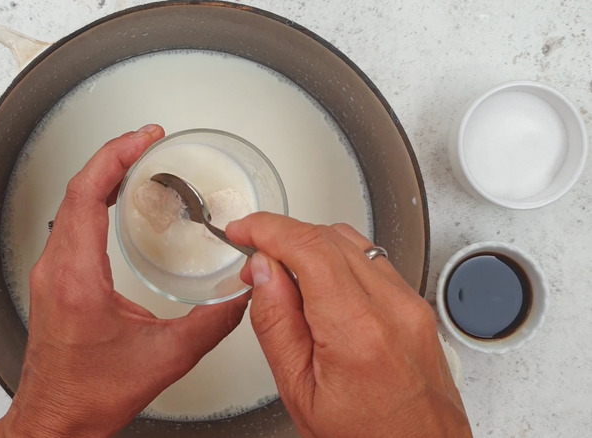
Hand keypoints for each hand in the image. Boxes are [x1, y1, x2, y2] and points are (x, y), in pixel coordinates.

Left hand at [0, 124, 248, 437]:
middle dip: (113, 156)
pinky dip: (92, 200)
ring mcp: (49, 274)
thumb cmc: (88, 395)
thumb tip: (239, 297)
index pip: (86, 195)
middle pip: (76, 190)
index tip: (143, 139)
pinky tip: (113, 202)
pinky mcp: (52, 281)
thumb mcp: (163, 359)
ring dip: (101, 176)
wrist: (55, 419)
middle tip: (146, 141)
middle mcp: (56, 270)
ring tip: (134, 162)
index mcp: (77, 279)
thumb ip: (210, 325)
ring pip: (69, 204)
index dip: (115, 157)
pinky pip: (68, 223)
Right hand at [226, 214, 471, 437]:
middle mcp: (392, 308)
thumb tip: (263, 272)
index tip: (243, 230)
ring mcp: (410, 304)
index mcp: (357, 331)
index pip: (309, 248)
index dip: (267, 229)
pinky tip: (317, 283)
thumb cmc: (365, 437)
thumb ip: (276, 324)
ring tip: (283, 274)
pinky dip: (337, 258)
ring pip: (352, 242)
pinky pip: (372, 260)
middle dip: (283, 236)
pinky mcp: (417, 306)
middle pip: (329, 236)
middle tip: (254, 258)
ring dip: (310, 244)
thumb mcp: (299, 391)